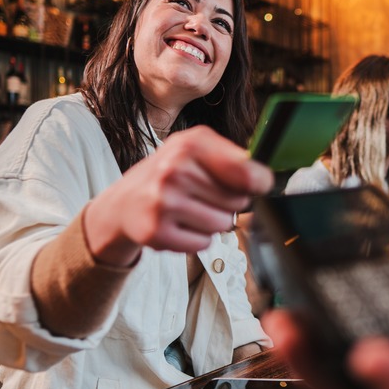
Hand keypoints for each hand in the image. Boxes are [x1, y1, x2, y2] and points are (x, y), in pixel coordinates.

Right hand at [85, 126, 272, 265]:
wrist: (124, 202)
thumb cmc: (168, 174)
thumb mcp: (196, 150)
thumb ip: (233, 158)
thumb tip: (265, 179)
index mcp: (190, 145)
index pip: (246, 172)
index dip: (259, 182)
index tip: (256, 184)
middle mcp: (174, 171)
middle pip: (238, 202)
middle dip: (228, 203)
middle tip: (204, 196)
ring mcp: (163, 202)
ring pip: (223, 225)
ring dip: (212, 222)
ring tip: (190, 210)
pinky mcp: (156, 232)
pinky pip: (204, 243)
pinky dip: (197, 238)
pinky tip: (179, 224)